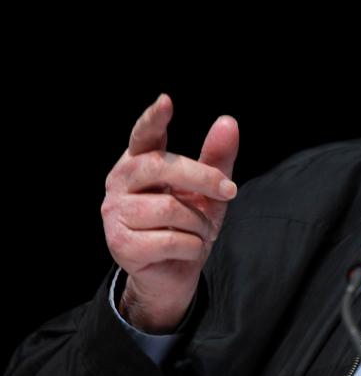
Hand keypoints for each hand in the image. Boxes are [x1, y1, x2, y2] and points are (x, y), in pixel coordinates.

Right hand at [101, 93, 238, 332]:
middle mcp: (119, 182)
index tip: (166, 101)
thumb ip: (217, 159)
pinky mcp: (120, 244)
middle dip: (203, 177)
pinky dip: (191, 246)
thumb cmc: (187, 224)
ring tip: (200, 232)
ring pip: (170, 208)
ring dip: (199, 223)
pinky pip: (170, 239)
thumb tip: (227, 122)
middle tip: (230, 191)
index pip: (143, 135)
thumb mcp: (208, 191)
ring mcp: (115, 213)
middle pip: (161, 167)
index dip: (153, 119)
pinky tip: (188, 249)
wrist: (172, 274)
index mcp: (139, 162)